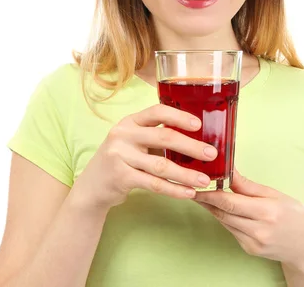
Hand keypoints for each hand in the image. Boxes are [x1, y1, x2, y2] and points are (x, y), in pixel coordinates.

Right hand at [71, 104, 217, 212]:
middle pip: (163, 138)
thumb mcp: (133, 142)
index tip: (199, 125)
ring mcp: (120, 155)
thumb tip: (196, 139)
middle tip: (211, 154)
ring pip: (161, 165)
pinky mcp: (120, 177)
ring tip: (205, 180)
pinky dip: (174, 189)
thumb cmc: (121, 161)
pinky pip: (154, 184)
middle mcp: (123, 135)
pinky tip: (189, 193)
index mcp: (130, 121)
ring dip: (186, 174)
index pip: (157, 111)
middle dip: (191, 146)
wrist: (91, 187)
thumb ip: (155, 137)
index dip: (179, 116)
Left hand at [193, 170, 303, 267]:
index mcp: (267, 212)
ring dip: (213, 209)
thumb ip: (249, 186)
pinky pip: (231, 230)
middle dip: (206, 201)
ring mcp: (253, 243)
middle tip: (192, 188)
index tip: (196, 186)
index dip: (209, 195)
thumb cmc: (296, 216)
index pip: (230, 202)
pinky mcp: (250, 250)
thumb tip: (230, 171)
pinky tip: (222, 209)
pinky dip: (225, 218)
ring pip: (225, 222)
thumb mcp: (275, 195)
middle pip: (223, 213)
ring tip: (202, 195)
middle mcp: (259, 230)